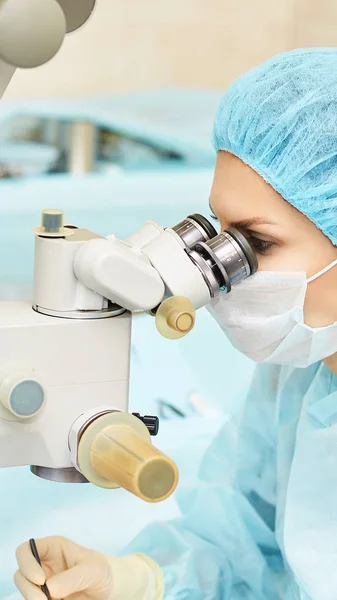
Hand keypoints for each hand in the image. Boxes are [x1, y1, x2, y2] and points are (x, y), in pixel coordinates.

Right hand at [14, 535, 162, 599]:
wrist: (109, 589)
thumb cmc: (102, 571)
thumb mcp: (92, 570)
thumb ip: (72, 577)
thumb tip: (49, 588)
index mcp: (52, 547)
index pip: (26, 549)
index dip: (27, 563)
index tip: (41, 580)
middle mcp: (43, 564)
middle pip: (21, 574)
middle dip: (28, 589)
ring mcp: (43, 583)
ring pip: (25, 591)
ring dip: (33, 598)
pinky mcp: (45, 598)